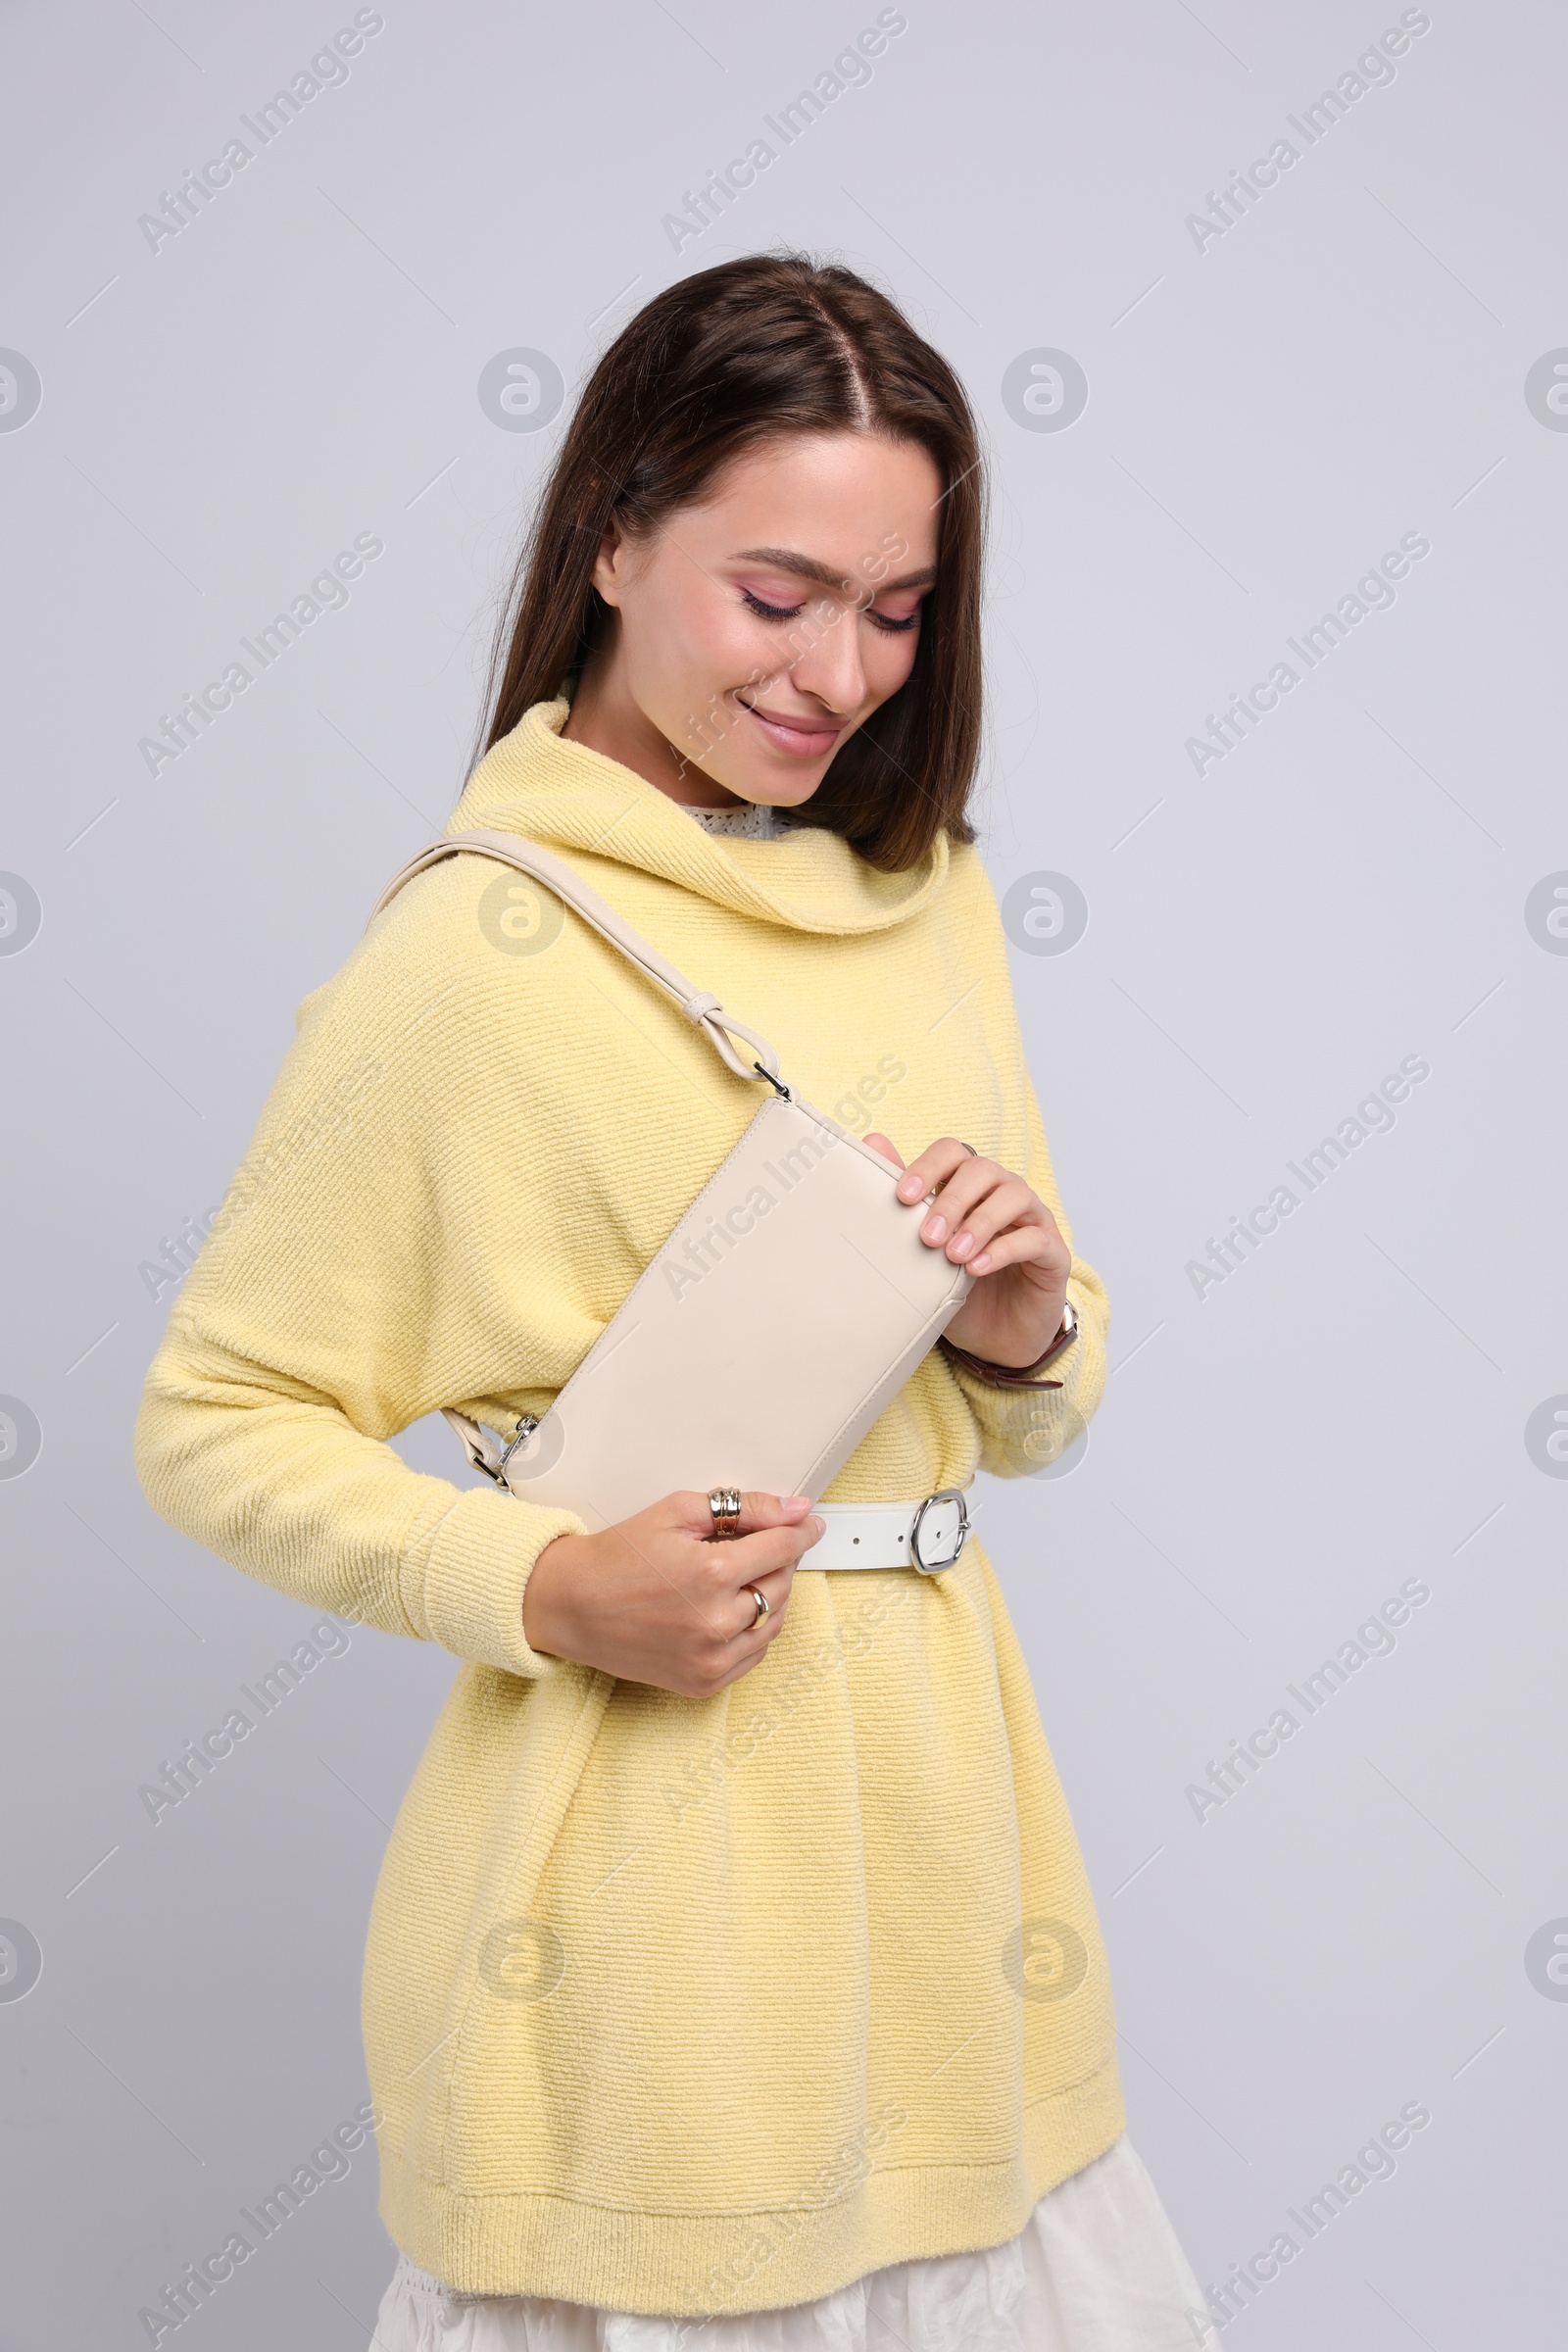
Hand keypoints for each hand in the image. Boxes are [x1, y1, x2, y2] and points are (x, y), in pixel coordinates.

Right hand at [523, 1490, 823, 1695]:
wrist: (570, 1605)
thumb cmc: (617, 1557)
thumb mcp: (677, 1513)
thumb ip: (744, 1508)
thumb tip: (794, 1509)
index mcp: (712, 1573)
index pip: (784, 1548)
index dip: (800, 1530)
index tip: (807, 1524)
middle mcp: (717, 1621)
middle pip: (783, 1584)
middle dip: (779, 1560)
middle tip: (760, 1545)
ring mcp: (711, 1658)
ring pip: (774, 1621)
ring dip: (769, 1595)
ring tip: (740, 1576)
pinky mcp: (703, 1682)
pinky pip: (754, 1654)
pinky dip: (753, 1629)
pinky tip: (730, 1609)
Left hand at [867, 1133, 1070, 1371]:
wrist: (996, 1337)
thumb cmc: (959, 1287)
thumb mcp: (924, 1251)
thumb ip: (905, 1201)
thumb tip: (874, 1141)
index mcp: (970, 1187)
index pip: (954, 1153)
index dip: (929, 1166)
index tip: (903, 1196)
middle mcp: (1003, 1194)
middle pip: (982, 1170)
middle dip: (951, 1200)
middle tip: (928, 1236)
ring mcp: (1033, 1220)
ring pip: (1013, 1196)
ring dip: (979, 1222)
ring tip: (953, 1254)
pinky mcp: (1053, 1253)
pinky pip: (1034, 1239)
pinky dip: (1003, 1250)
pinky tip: (976, 1268)